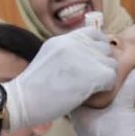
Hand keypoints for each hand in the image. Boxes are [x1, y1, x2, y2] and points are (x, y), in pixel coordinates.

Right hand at [3, 28, 117, 129]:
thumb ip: (67, 52)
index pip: (95, 34)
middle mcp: (74, 43)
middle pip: (105, 49)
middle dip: (101, 64)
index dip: (98, 48)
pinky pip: (111, 78)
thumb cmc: (33, 88)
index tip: (93, 63)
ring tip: (90, 88)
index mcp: (63, 39)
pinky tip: (90, 94)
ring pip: (111, 64)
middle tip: (90, 80)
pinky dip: (105, 88)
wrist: (22, 101)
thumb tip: (90, 54)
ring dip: (104, 77)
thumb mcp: (49, 58)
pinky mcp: (91, 74)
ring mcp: (83, 57)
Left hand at [69, 68, 134, 135]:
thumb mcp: (125, 104)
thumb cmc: (123, 128)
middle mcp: (77, 131)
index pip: (74, 103)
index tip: (88, 90)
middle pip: (78, 116)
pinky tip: (103, 131)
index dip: (81, 96)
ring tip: (100, 115)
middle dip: (86, 109)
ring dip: (89, 123)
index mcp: (80, 118)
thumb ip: (128, 86)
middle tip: (95, 101)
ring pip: (83, 129)